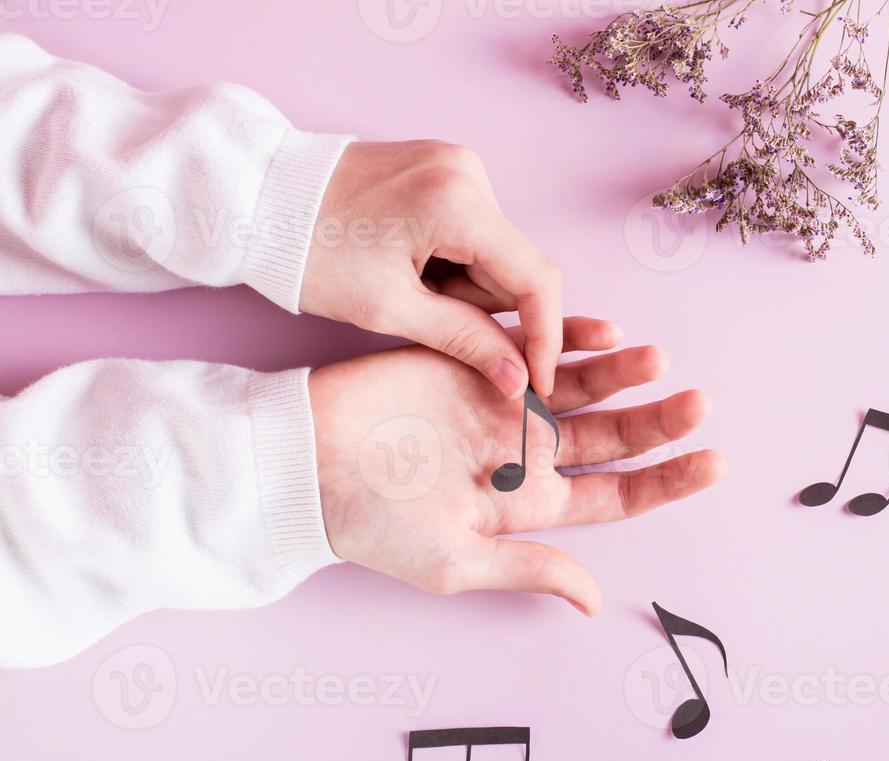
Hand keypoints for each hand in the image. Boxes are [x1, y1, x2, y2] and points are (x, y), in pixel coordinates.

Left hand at [301, 141, 562, 398]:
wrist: (257, 196)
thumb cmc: (310, 251)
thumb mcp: (388, 308)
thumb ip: (466, 342)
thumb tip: (520, 381)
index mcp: (457, 203)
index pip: (536, 279)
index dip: (545, 336)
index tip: (538, 380)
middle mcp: (469, 172)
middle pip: (515, 266)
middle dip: (479, 303)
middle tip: (419, 309)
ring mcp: (457, 164)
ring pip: (495, 251)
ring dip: (462, 282)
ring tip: (402, 279)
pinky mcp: (444, 167)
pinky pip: (474, 229)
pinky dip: (451, 258)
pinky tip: (406, 259)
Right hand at [308, 318, 724, 613]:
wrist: (304, 464)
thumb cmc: (371, 526)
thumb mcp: (456, 562)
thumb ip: (530, 568)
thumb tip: (594, 601)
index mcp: (530, 505)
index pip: (616, 494)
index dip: (666, 481)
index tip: (715, 464)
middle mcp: (525, 453)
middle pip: (611, 436)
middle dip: (659, 422)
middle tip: (702, 405)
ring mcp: (503, 404)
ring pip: (582, 386)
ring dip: (623, 374)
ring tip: (659, 361)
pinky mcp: (475, 363)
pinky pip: (536, 346)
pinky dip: (571, 338)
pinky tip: (606, 332)